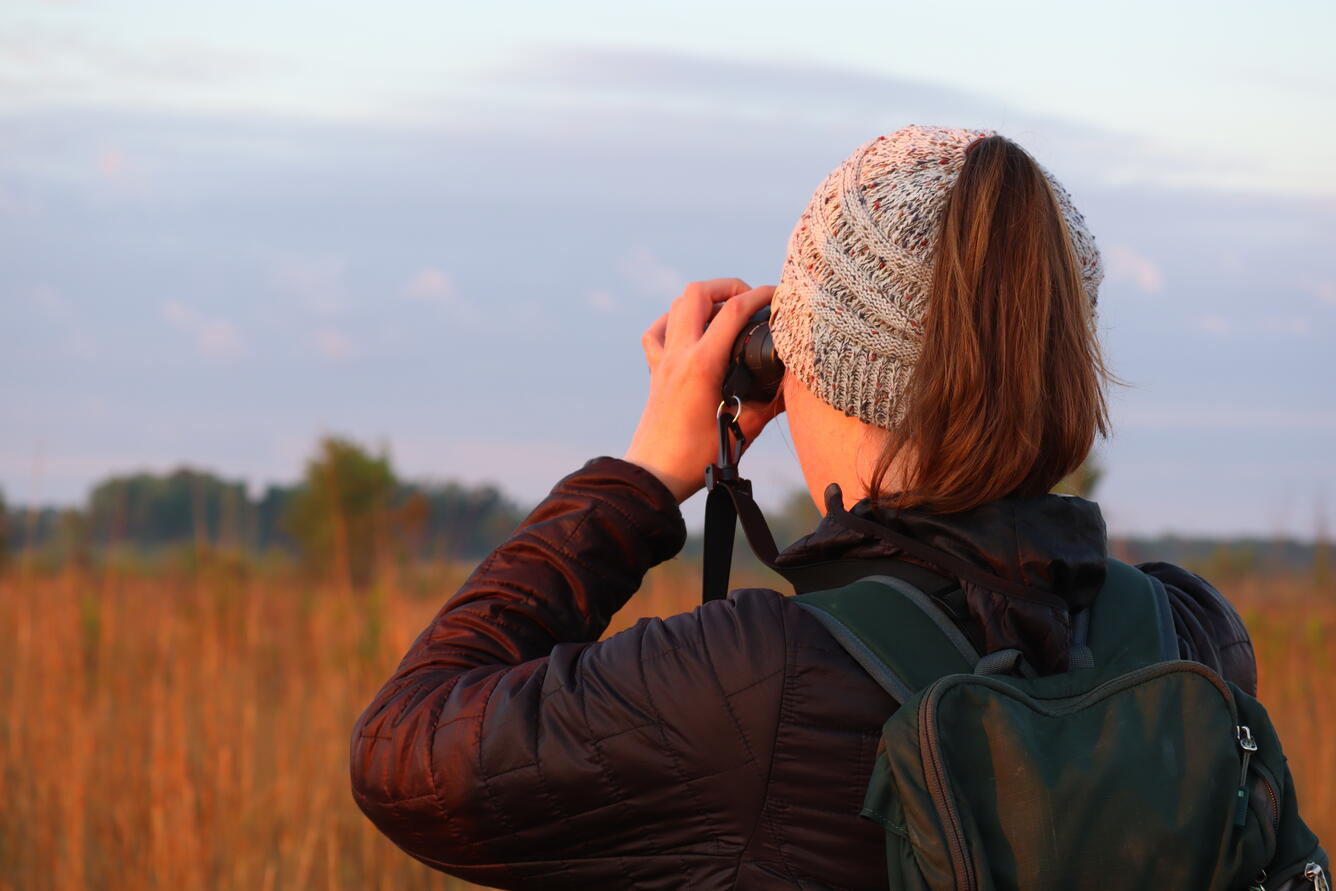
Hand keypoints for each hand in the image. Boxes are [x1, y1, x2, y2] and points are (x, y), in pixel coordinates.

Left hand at [624, 278, 783, 502]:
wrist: (656, 473)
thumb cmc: (698, 457)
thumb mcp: (746, 429)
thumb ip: (772, 401)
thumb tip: (795, 382)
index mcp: (703, 364)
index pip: (734, 310)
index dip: (761, 295)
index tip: (780, 295)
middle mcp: (680, 354)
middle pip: (697, 293)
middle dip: (728, 286)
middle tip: (750, 300)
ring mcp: (663, 360)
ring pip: (676, 306)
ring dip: (703, 300)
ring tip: (726, 312)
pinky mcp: (654, 371)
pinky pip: (657, 331)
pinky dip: (674, 320)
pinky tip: (690, 330)